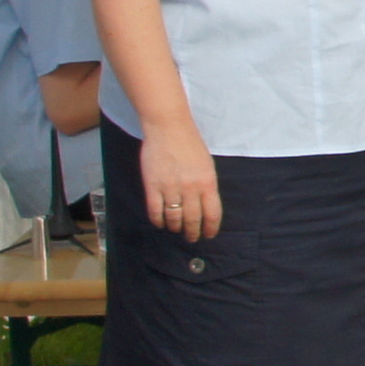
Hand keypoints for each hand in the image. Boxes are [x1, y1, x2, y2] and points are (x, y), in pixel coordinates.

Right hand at [137, 125, 221, 242]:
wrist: (168, 128)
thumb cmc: (190, 144)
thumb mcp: (207, 165)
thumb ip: (206, 186)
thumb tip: (205, 207)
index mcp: (208, 183)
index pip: (212, 214)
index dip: (210, 228)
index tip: (208, 235)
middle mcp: (190, 188)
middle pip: (193, 220)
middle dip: (192, 233)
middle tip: (191, 238)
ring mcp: (171, 188)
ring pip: (174, 218)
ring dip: (176, 228)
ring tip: (176, 229)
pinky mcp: (153, 186)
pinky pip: (155, 211)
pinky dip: (158, 221)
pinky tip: (161, 222)